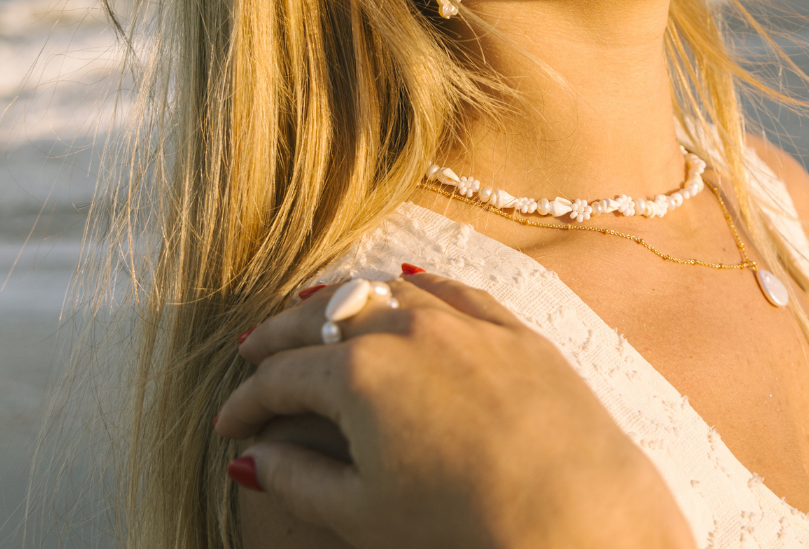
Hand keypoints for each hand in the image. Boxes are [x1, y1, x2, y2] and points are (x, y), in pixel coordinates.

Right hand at [216, 272, 693, 548]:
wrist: (579, 514)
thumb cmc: (464, 525)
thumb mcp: (363, 513)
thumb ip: (298, 478)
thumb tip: (253, 459)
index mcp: (359, 372)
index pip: (282, 378)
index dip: (246, 401)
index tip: (229, 422)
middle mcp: (406, 327)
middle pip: (324, 317)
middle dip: (280, 335)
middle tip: (251, 349)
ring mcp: (463, 320)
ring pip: (385, 290)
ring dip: (342, 302)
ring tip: (316, 312)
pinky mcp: (511, 326)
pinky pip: (451, 290)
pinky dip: (416, 286)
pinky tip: (404, 283)